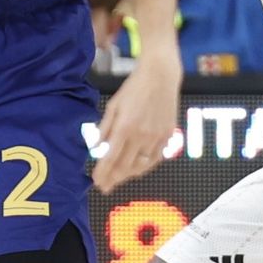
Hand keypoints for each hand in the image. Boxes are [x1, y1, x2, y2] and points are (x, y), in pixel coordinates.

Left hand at [91, 50, 181, 193]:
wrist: (160, 76)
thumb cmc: (133, 88)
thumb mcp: (113, 105)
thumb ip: (104, 129)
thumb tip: (95, 149)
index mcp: (124, 127)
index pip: (110, 159)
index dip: (102, 173)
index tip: (96, 181)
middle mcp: (141, 136)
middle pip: (125, 167)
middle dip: (112, 179)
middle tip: (105, 187)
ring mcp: (156, 137)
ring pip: (141, 166)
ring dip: (127, 175)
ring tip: (118, 178)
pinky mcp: (167, 136)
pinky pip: (155, 158)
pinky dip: (144, 166)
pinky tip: (137, 168)